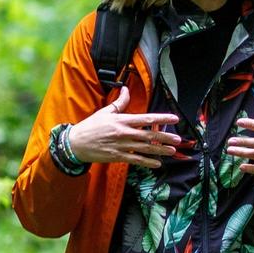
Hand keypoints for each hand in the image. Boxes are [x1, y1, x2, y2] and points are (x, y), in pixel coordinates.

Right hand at [66, 88, 181, 167]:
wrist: (75, 143)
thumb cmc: (91, 126)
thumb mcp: (105, 112)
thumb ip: (119, 102)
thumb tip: (126, 89)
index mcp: (122, 120)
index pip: (146, 118)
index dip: (161, 118)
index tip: (174, 118)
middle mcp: (124, 133)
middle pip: (149, 135)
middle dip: (165, 137)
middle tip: (178, 139)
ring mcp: (121, 146)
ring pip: (145, 148)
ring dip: (160, 150)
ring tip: (172, 151)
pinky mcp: (118, 156)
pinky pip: (136, 160)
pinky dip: (147, 162)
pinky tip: (157, 164)